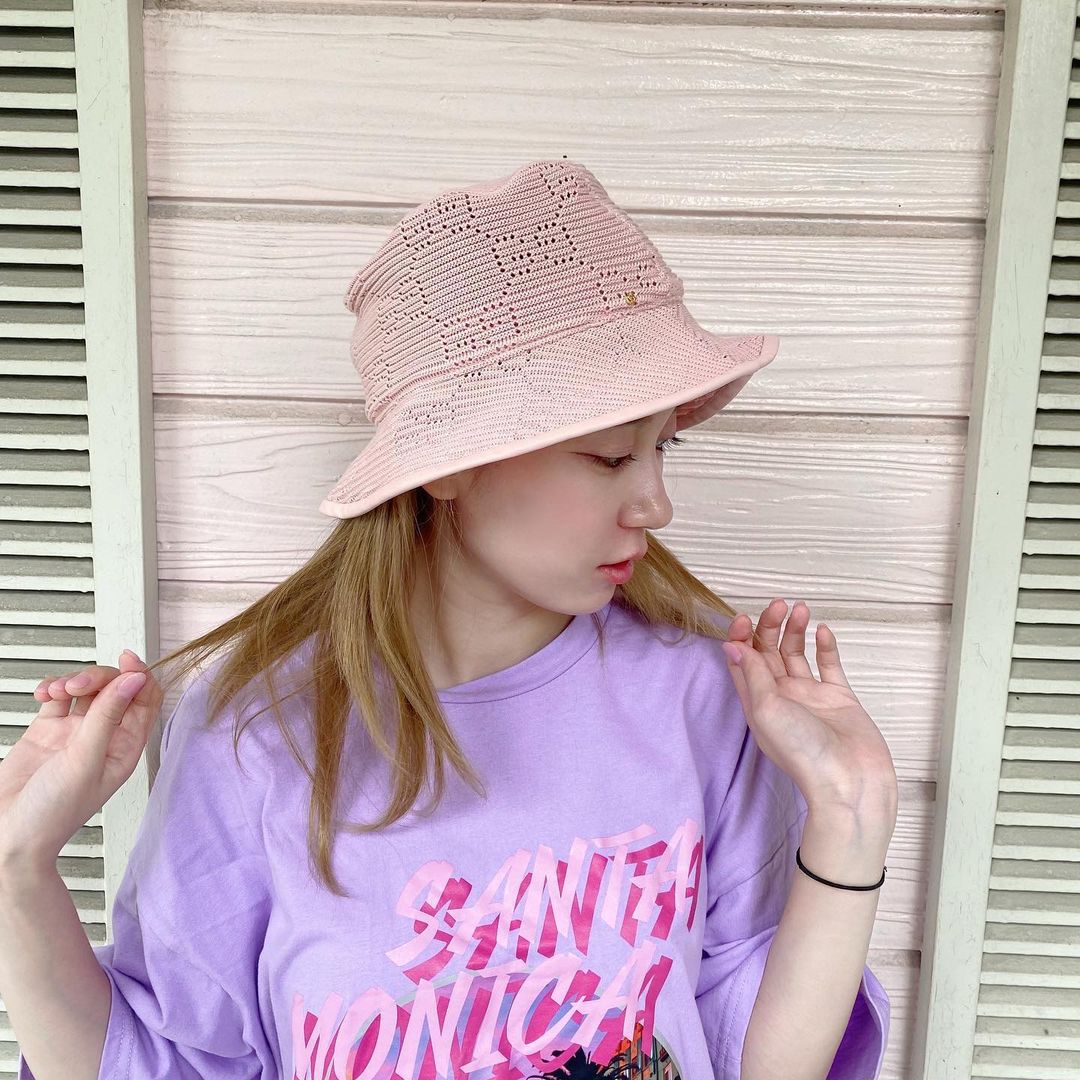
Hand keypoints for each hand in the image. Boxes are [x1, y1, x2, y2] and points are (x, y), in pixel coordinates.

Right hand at [0, 651, 163, 869]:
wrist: (7, 834)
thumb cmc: (52, 813)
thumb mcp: (85, 761)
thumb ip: (108, 717)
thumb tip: (136, 679)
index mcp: (125, 747)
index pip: (145, 700)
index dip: (139, 676)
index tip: (126, 659)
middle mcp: (104, 737)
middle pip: (115, 688)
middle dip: (98, 677)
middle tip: (78, 685)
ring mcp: (76, 732)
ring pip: (87, 689)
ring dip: (73, 681)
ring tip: (56, 692)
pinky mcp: (48, 730)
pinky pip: (57, 697)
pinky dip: (51, 688)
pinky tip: (44, 693)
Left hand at [722, 600, 897, 821]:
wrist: (850, 782)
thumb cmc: (804, 753)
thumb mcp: (766, 709)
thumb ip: (752, 674)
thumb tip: (732, 645)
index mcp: (757, 702)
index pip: (742, 661)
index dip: (741, 637)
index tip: (747, 618)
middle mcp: (781, 697)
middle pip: (768, 652)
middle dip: (770, 627)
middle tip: (779, 605)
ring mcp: (811, 697)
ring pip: (797, 654)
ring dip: (796, 630)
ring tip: (800, 609)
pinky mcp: (839, 698)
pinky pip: (829, 666)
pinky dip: (826, 647)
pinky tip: (824, 630)